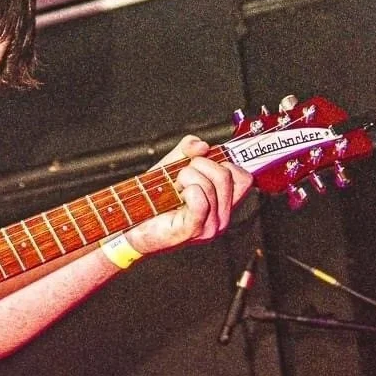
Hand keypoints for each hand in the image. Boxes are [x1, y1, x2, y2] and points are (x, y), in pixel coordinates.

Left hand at [130, 135, 251, 254]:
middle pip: (227, 175)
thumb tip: (201, 145)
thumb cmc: (153, 201)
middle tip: (181, 176)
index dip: (224, 162)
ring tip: (174, 187)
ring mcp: (210, 227)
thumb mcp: (172, 166)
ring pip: (212, 184)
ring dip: (187, 176)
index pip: (244, 178)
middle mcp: (221, 217)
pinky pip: (201, 200)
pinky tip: (177, 195)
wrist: (131, 225)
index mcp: (222, 204)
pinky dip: (187, 189)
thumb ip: (188, 149)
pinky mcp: (193, 230)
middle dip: (200, 165)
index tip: (202, 161)